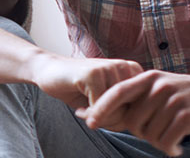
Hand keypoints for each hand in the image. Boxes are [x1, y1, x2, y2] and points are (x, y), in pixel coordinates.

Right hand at [24, 53, 142, 112]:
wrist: (48, 69)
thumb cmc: (78, 88)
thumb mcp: (106, 100)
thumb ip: (123, 108)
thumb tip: (131, 122)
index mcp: (133, 71)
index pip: (141, 108)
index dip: (120, 118)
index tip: (104, 114)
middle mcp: (125, 67)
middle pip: (129, 111)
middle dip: (109, 120)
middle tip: (92, 114)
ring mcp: (110, 68)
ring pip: (115, 111)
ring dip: (97, 117)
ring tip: (86, 109)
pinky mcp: (94, 74)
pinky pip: (99, 108)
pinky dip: (87, 114)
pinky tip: (79, 107)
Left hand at [84, 71, 189, 155]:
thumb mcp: (163, 87)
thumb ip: (139, 98)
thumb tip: (107, 114)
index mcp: (149, 78)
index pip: (117, 93)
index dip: (100, 108)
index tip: (89, 121)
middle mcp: (159, 87)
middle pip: (132, 121)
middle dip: (140, 134)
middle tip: (157, 135)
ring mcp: (174, 101)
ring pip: (149, 134)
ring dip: (158, 142)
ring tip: (171, 138)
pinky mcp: (188, 116)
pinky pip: (166, 141)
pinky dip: (170, 148)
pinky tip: (177, 148)